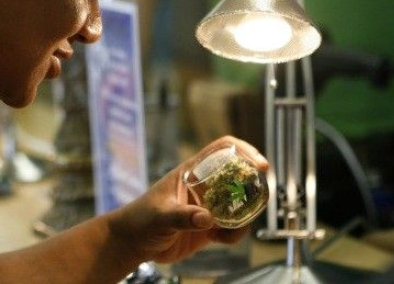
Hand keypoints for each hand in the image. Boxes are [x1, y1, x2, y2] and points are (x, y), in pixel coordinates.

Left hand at [107, 136, 267, 263]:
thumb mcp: (160, 216)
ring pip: (239, 203)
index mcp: (192, 171)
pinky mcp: (209, 226)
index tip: (260, 165)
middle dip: (252, 185)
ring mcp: (208, 205)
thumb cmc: (140, 220)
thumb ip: (182, 217)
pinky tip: (222, 238)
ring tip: (236, 225)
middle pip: (238, 174)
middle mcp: (204, 185)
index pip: (223, 149)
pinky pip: (232, 227)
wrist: (133, 243)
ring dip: (246, 213)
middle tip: (259, 198)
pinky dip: (235, 233)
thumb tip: (206, 218)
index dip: (244, 151)